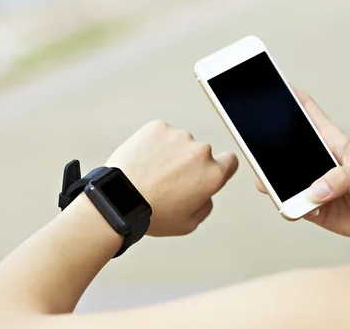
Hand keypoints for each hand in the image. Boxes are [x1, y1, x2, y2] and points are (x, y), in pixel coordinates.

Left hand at [107, 121, 238, 236]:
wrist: (118, 199)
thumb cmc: (152, 214)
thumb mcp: (189, 224)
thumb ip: (206, 205)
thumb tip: (206, 193)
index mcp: (213, 174)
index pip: (231, 161)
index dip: (221, 167)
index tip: (208, 172)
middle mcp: (200, 151)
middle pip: (201, 153)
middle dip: (189, 164)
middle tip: (168, 181)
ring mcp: (179, 136)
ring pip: (180, 143)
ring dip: (170, 153)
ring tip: (151, 173)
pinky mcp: (158, 127)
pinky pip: (161, 134)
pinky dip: (154, 144)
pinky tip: (143, 161)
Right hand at [256, 89, 349, 245]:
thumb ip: (342, 179)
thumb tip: (314, 190)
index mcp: (334, 142)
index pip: (310, 114)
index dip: (293, 98)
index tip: (274, 86)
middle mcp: (320, 161)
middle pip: (286, 146)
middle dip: (269, 142)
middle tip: (254, 142)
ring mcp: (314, 184)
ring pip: (282, 177)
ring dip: (273, 180)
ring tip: (270, 182)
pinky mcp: (314, 207)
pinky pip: (292, 205)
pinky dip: (288, 207)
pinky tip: (296, 208)